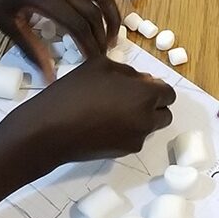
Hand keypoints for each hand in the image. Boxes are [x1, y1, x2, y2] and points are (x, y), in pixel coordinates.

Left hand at [0, 0, 121, 78]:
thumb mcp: (5, 24)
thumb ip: (32, 49)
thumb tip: (50, 77)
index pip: (78, 25)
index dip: (90, 46)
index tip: (95, 64)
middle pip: (92, 8)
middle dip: (103, 33)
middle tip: (104, 54)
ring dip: (109, 9)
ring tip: (110, 31)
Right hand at [8, 56, 174, 163]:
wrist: (50, 131)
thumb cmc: (73, 92)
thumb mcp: (100, 65)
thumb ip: (128, 71)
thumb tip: (140, 80)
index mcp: (145, 95)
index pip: (168, 93)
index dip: (155, 87)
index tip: (138, 85)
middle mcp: (147, 119)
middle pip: (164, 113)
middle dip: (152, 105)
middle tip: (128, 98)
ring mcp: (137, 138)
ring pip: (150, 126)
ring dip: (140, 118)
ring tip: (113, 110)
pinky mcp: (123, 152)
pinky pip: (134, 138)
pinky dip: (126, 131)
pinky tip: (103, 124)